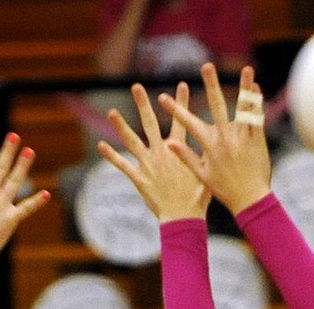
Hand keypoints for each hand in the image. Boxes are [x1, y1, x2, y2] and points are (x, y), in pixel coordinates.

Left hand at [97, 80, 209, 222]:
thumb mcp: (205, 171)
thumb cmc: (197, 197)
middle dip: (143, 104)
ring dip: (121, 126)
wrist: (183, 217)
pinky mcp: (139, 178)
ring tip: (111, 111)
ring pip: (132, 141)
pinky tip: (100, 145)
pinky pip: (122, 165)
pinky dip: (111, 155)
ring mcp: (149, 165)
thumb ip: (203, 152)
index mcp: (178, 150)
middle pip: (150, 123)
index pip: (180, 120)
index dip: (181, 103)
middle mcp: (161, 153)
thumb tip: (213, 136)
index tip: (181, 85)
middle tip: (136, 86)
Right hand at [160, 63, 272, 215]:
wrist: (249, 200)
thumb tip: (169, 143)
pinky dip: (256, 102)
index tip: (163, 97)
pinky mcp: (257, 140)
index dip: (175, 110)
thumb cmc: (223, 189)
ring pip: (243, 108)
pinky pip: (257, 117)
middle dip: (211, 85)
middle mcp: (226, 139)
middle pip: (217, 107)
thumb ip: (186, 157)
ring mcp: (243, 138)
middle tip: (207, 66)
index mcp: (210, 147)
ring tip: (246, 68)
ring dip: (244, 87)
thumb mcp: (201, 175)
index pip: (189, 123)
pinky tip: (256, 87)